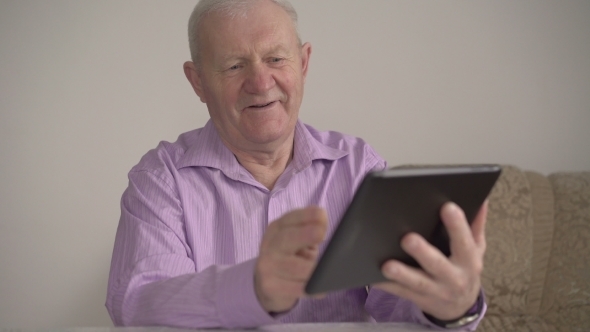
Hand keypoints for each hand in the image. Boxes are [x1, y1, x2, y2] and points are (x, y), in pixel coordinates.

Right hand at [254, 206, 327, 312]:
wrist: (266, 285)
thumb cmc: (289, 258)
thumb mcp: (297, 240)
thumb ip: (309, 230)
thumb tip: (324, 222)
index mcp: (277, 229)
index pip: (290, 218)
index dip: (306, 216)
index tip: (322, 215)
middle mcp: (270, 245)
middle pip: (287, 238)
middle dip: (305, 234)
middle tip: (321, 233)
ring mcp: (267, 267)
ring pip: (295, 267)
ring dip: (315, 269)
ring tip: (331, 270)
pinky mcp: (270, 287)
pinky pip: (297, 288)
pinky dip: (312, 289)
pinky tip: (321, 289)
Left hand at [374, 201, 487, 319]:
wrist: (460, 307)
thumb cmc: (465, 269)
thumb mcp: (476, 249)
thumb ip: (476, 225)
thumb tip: (482, 199)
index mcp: (469, 260)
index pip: (464, 241)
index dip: (457, 225)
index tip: (447, 206)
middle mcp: (454, 277)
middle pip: (437, 264)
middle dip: (422, 252)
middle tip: (407, 238)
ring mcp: (436, 291)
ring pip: (417, 283)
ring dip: (402, 274)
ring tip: (387, 265)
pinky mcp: (419, 299)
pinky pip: (401, 293)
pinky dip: (387, 285)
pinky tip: (374, 277)